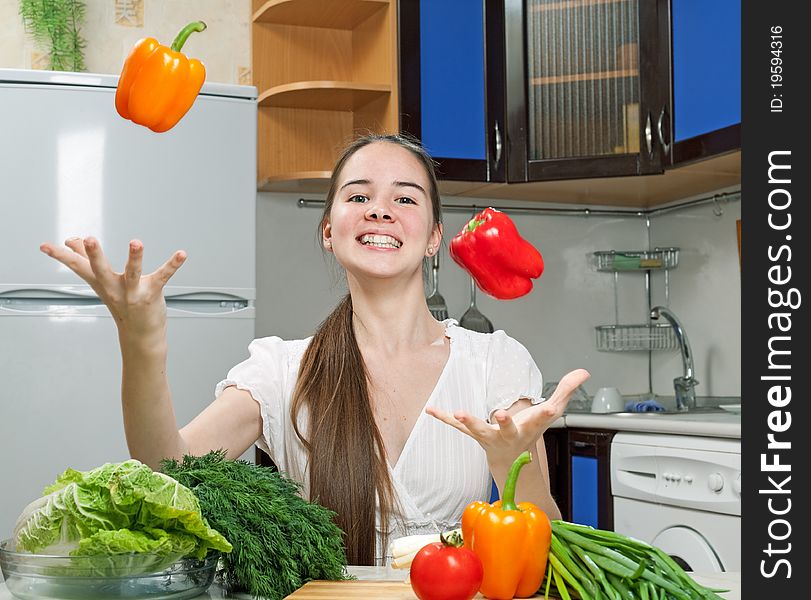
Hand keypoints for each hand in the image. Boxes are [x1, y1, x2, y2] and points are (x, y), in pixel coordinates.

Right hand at [40, 237, 185, 338]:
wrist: (140, 336)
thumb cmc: (122, 304)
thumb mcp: (103, 283)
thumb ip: (90, 260)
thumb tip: (74, 240)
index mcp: (100, 283)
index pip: (77, 267)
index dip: (60, 256)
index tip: (44, 245)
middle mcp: (114, 288)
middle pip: (100, 270)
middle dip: (94, 255)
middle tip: (89, 239)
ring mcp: (133, 293)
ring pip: (132, 273)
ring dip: (135, 258)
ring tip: (136, 242)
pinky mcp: (152, 294)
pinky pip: (163, 277)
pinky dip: (173, 265)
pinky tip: (182, 254)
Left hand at [426, 368, 589, 463]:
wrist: (512, 460)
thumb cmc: (530, 432)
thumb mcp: (551, 413)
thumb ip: (566, 390)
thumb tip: (584, 372)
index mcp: (530, 426)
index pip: (541, 418)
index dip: (546, 411)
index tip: (548, 406)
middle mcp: (510, 433)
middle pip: (508, 428)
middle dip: (505, 422)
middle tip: (501, 414)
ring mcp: (490, 436)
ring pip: (479, 431)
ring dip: (469, 423)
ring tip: (457, 412)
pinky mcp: (473, 434)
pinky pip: (456, 428)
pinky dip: (443, 418)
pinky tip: (430, 410)